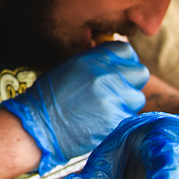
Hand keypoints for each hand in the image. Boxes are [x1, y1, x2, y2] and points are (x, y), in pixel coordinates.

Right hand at [0, 41, 149, 173]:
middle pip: (140, 73)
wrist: (38, 126)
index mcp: (95, 59)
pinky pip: (128, 117)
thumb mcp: (71, 68)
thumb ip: (97, 62)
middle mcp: (107, 76)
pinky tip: (100, 122)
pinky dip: (118, 120)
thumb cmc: (49, 97)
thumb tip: (116, 61)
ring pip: (136, 98)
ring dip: (125, 103)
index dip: (124, 62)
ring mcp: (114, 99)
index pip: (127, 52)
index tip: (119, 71)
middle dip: (130, 82)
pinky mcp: (116, 121)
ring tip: (104, 109)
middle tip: (116, 91)